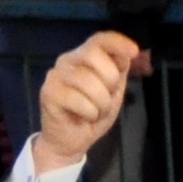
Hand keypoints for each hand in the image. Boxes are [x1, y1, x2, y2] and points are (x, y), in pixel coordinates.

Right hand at [27, 30, 144, 172]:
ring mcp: (55, 76)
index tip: (134, 52)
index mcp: (84, 57)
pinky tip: (84, 117)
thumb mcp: (114, 91)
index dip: (118, 42)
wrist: (69, 142)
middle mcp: (67, 61)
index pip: (100, 39)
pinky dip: (89, 113)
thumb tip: (127, 55)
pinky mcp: (48, 94)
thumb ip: (119, 71)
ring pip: (87, 80)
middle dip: (109, 78)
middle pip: (93, 54)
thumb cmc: (92, 114)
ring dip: (101, 102)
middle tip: (108, 96)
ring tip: (96, 111)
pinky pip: (78, 99)